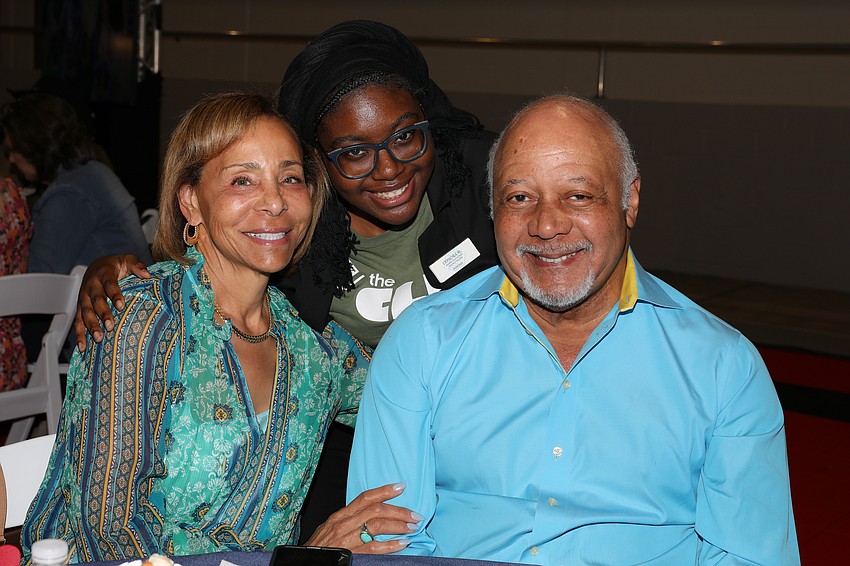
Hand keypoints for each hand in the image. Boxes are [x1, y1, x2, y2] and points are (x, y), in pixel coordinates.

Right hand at [74, 254, 149, 350]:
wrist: (97, 266)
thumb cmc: (116, 265)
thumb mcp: (127, 259)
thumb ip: (137, 265)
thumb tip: (147, 274)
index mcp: (104, 274)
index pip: (109, 285)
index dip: (114, 295)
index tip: (121, 305)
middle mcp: (91, 286)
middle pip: (95, 301)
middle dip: (102, 314)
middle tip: (110, 326)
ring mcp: (83, 297)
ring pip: (85, 312)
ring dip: (91, 326)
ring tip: (99, 338)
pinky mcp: (80, 307)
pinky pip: (77, 321)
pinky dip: (79, 334)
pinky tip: (83, 346)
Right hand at [304, 482, 421, 552]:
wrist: (303, 562)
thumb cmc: (318, 547)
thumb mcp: (330, 528)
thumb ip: (348, 520)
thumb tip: (370, 514)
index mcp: (340, 516)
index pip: (365, 497)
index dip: (384, 491)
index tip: (401, 486)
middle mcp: (344, 524)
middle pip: (376, 510)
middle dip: (399, 510)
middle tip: (415, 514)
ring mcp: (347, 539)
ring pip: (377, 525)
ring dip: (398, 525)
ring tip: (412, 527)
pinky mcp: (350, 554)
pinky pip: (374, 548)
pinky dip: (391, 545)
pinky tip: (403, 544)